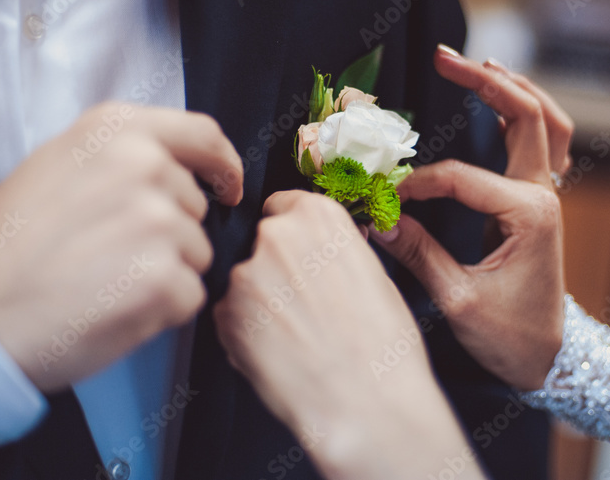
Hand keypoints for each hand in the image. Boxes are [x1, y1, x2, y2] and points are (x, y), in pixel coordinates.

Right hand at [0, 103, 242, 391]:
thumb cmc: (7, 244)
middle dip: (170, 235)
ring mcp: (156, 222)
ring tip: (102, 279)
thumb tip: (179, 171)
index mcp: (117, 130)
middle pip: (196, 207)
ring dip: (164, 273)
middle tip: (109, 254)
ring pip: (197, 254)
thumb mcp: (61, 163)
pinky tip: (110, 305)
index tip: (227, 186)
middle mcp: (144, 166)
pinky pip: (189, 296)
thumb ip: (123, 156)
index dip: (223, 166)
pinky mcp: (162, 277)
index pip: (204, 136)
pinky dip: (161, 310)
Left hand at [215, 191, 483, 479]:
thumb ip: (335, 246)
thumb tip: (321, 247)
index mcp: (318, 216)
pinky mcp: (225, 316)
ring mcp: (246, 275)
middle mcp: (276, 236)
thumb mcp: (374, 272)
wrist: (367, 403)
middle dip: (275, 269)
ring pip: (245, 282)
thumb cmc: (383, 346)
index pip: (283, 206)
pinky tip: (278, 354)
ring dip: (260, 303)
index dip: (293, 236)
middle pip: (261, 243)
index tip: (299, 255)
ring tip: (295, 337)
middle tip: (303, 305)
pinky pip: (229, 317)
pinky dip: (245, 333)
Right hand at [373, 46, 571, 390]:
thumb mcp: (460, 300)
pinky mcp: (541, 203)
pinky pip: (546, 144)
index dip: (417, 184)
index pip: (460, 178)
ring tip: (481, 64)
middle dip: (484, 81)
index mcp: (528, 214)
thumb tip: (377, 221)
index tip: (384, 199)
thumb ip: (418, 255)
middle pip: (524, 115)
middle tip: (444, 59)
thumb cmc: (513, 336)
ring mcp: (547, 196)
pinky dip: (529, 114)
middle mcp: (543, 195)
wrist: (554, 357)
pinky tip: (504, 99)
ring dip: (515, 88)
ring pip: (546, 122)